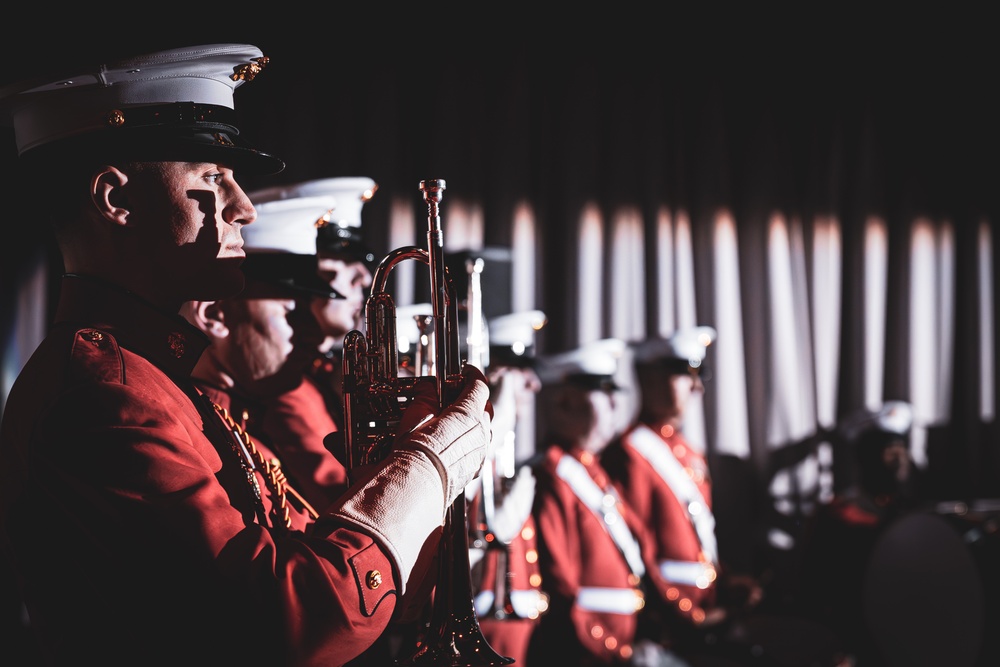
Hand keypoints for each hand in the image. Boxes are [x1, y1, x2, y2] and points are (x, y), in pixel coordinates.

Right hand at [396, 365, 492, 504]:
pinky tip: (453, 443)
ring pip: (484, 429)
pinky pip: (479, 448)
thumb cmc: (416, 452)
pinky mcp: (475, 469)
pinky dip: (470, 441)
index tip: (465, 371)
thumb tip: (428, 387)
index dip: (472, 374)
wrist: (417, 487)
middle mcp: (480, 432)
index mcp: (469, 414)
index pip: (479, 385)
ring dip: (473, 421)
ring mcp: (480, 452)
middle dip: (473, 398)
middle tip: (455, 395)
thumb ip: (426, 395)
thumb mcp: (416, 414)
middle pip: (485, 407)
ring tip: (453, 420)